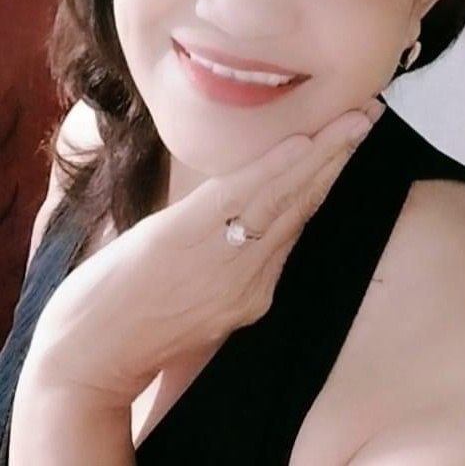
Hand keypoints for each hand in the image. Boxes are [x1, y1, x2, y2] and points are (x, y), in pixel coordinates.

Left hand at [25, 99, 384, 406]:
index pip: (301, 222)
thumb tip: (253, 228)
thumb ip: (235, 268)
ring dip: (322, 153)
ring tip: (354, 119)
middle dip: (340, 156)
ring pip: (283, 197)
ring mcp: (223, 259)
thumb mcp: (203, 304)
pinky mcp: (185, 238)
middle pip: (304, 205)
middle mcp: (252, 276)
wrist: (90, 353)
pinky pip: (238, 200)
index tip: (352, 142)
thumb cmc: (138, 324)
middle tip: (371, 115)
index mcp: (256, 288)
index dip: (329, 177)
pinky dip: (273, 170)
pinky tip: (301, 145)